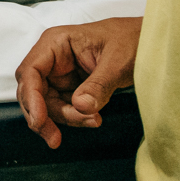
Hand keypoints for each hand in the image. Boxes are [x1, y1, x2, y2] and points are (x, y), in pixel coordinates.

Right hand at [14, 17, 141, 148]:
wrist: (149, 43)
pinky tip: (93, 118)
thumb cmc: (132, 40)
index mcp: (56, 43)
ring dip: (65, 118)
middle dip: (43, 116)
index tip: (40, 121)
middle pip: (33, 91)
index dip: (31, 98)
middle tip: (54, 139)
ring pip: (46, 103)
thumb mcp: (118, 62)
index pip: (30, 72)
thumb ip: (98, 85)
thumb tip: (80, 106)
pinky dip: (75, 117)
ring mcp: (60, 73)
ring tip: (94, 120)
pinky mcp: (70, 86)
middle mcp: (52, 58)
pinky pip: (63, 106)